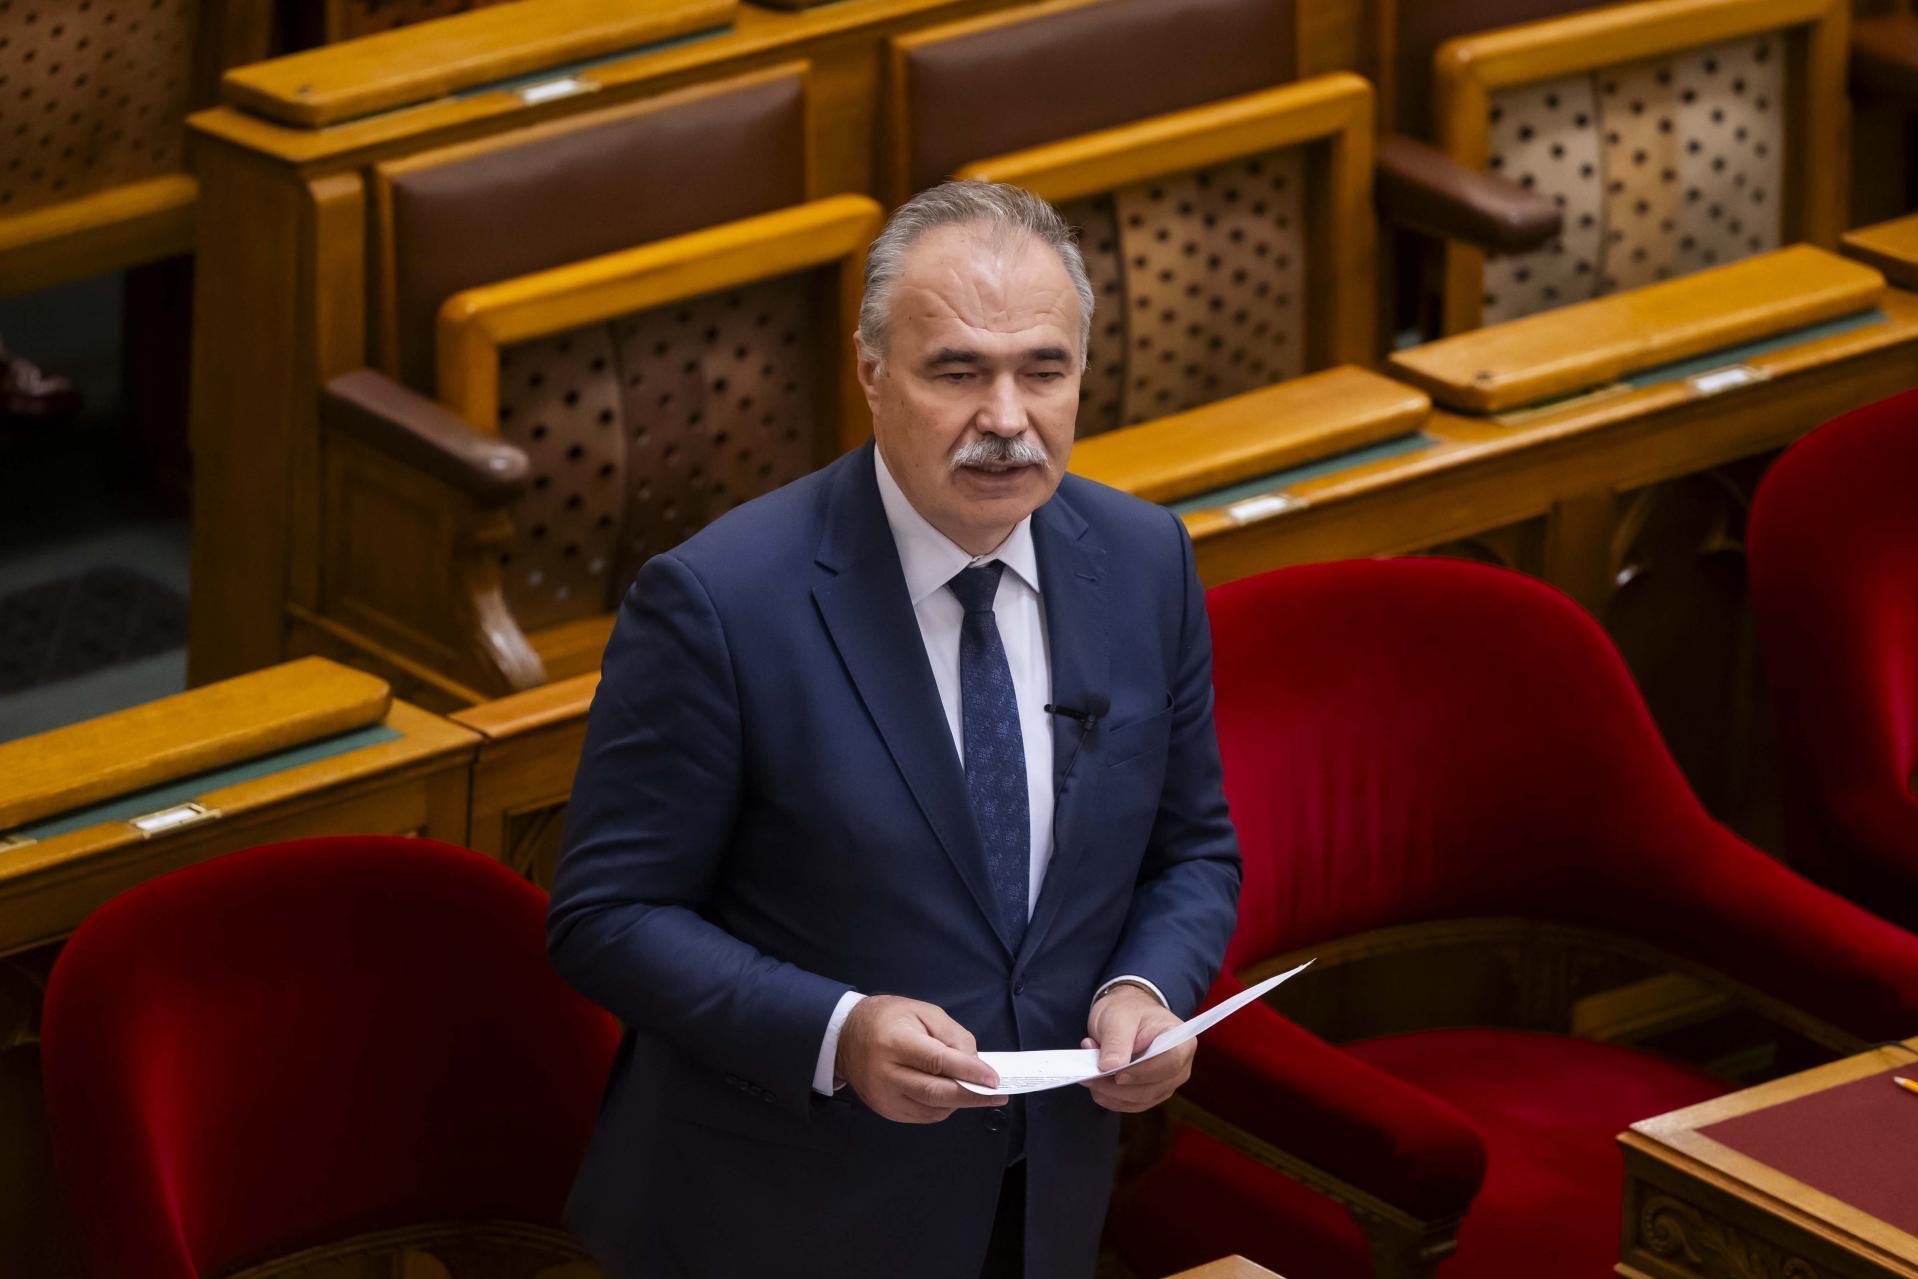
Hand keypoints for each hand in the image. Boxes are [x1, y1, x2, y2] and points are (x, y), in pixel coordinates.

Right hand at [836, 995, 1006, 1122]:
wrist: (846, 1036)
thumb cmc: (887, 1019)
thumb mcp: (923, 1012)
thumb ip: (952, 1035)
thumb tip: (975, 1063)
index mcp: (895, 1043)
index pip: (937, 1062)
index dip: (968, 1072)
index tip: (993, 1079)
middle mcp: (886, 1074)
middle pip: (936, 1092)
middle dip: (971, 1095)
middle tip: (997, 1094)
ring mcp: (884, 1097)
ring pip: (932, 1108)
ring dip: (959, 1101)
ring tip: (975, 1090)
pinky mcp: (886, 1110)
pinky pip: (923, 1116)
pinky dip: (943, 1107)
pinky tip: (950, 1094)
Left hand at [1081, 984, 1192, 1112]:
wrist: (1125, 1015)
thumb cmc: (1127, 1010)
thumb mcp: (1118, 1017)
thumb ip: (1116, 1040)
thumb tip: (1110, 1067)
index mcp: (1181, 1042)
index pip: (1170, 1063)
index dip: (1143, 1073)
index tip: (1117, 1075)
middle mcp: (1179, 1067)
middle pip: (1152, 1088)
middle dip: (1118, 1086)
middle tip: (1090, 1072)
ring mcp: (1166, 1083)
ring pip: (1139, 1100)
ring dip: (1109, 1092)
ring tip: (1089, 1072)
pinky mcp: (1150, 1094)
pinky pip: (1130, 1105)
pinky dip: (1110, 1098)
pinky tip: (1096, 1084)